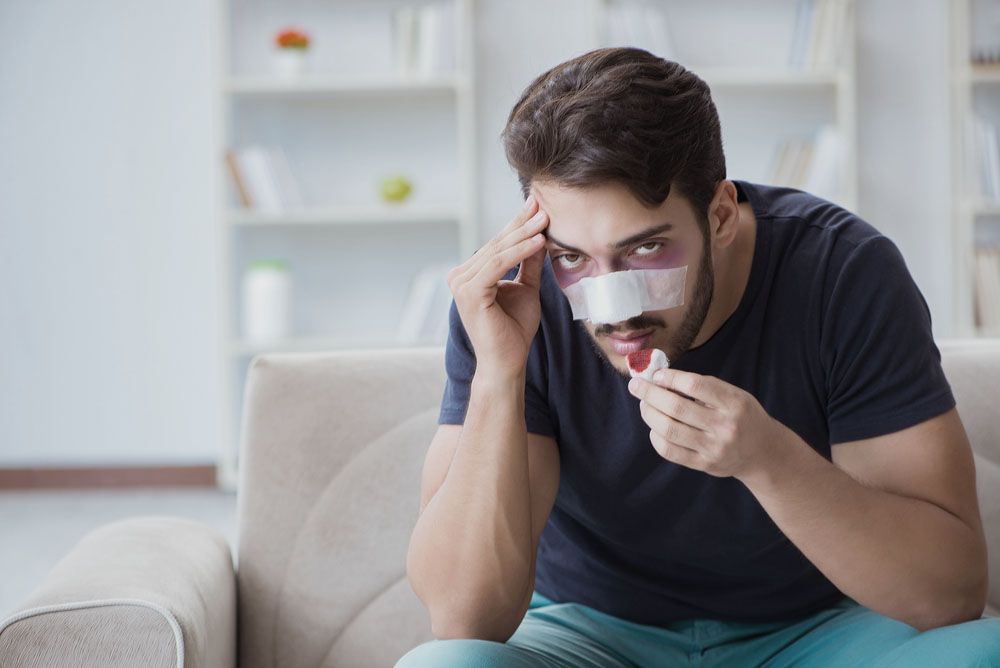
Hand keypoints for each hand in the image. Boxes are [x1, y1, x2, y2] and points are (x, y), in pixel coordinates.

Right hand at [447, 192, 548, 380]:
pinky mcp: (469, 292)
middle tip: (544, 207)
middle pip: (497, 244)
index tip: (538, 207)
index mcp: (470, 274)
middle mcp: (460, 276)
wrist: (506, 362)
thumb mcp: (527, 289)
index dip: (518, 224)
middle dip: (522, 224)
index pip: (497, 244)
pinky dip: (520, 251)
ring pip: (498, 251)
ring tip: (546, 221)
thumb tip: (540, 234)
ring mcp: (461, 283)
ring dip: (524, 234)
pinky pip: (498, 265)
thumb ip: (529, 263)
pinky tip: (539, 241)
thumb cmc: (514, 331)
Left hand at [626, 368, 787, 480]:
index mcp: (734, 403)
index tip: (655, 374)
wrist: (762, 452)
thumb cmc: (742, 416)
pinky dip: (656, 436)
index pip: (695, 386)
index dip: (670, 378)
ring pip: (670, 430)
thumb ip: (703, 386)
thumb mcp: (734, 395)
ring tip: (644, 405)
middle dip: (650, 394)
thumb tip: (662, 378)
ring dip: (650, 414)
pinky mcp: (704, 465)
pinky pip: (670, 451)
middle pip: (677, 408)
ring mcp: (714, 448)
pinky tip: (654, 427)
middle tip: (636, 386)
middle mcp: (725, 426)